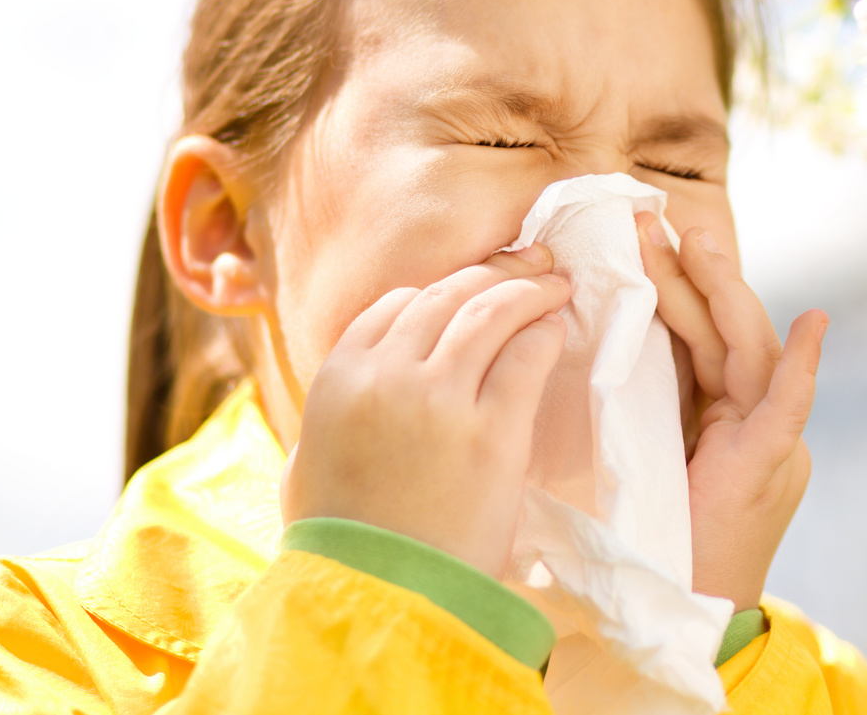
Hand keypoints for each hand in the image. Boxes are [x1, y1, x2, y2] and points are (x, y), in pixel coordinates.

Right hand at [280, 245, 569, 577]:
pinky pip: (525, 356)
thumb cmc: (342, 547)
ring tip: (555, 285)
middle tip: (531, 267)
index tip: (472, 290)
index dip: (441, 293)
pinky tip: (557, 328)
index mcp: (337, 379)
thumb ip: (332, 418)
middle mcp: (386, 376)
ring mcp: (441, 399)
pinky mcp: (493, 431)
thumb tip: (354, 391)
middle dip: (493, 274)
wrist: (380, 601)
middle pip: (447, 296)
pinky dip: (544, 332)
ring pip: (490, 311)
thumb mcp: (309, 468)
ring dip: (528, 289)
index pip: (396, 306)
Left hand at [635, 212, 825, 611]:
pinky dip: (801, 366)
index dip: (674, 289)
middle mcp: (754, 421)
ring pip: (749, 349)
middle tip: (650, 222)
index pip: (702, 339)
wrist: (684, 612)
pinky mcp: (769, 464)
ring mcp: (769, 440)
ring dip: (722, 291)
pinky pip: (790, 407)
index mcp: (725, 418)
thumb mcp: (640, 454)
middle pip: (725, 332)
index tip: (639, 242)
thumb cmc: (654, 540)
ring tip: (694, 241)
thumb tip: (595, 344)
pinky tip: (811, 325)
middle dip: (690, 274)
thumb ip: (640, 403)